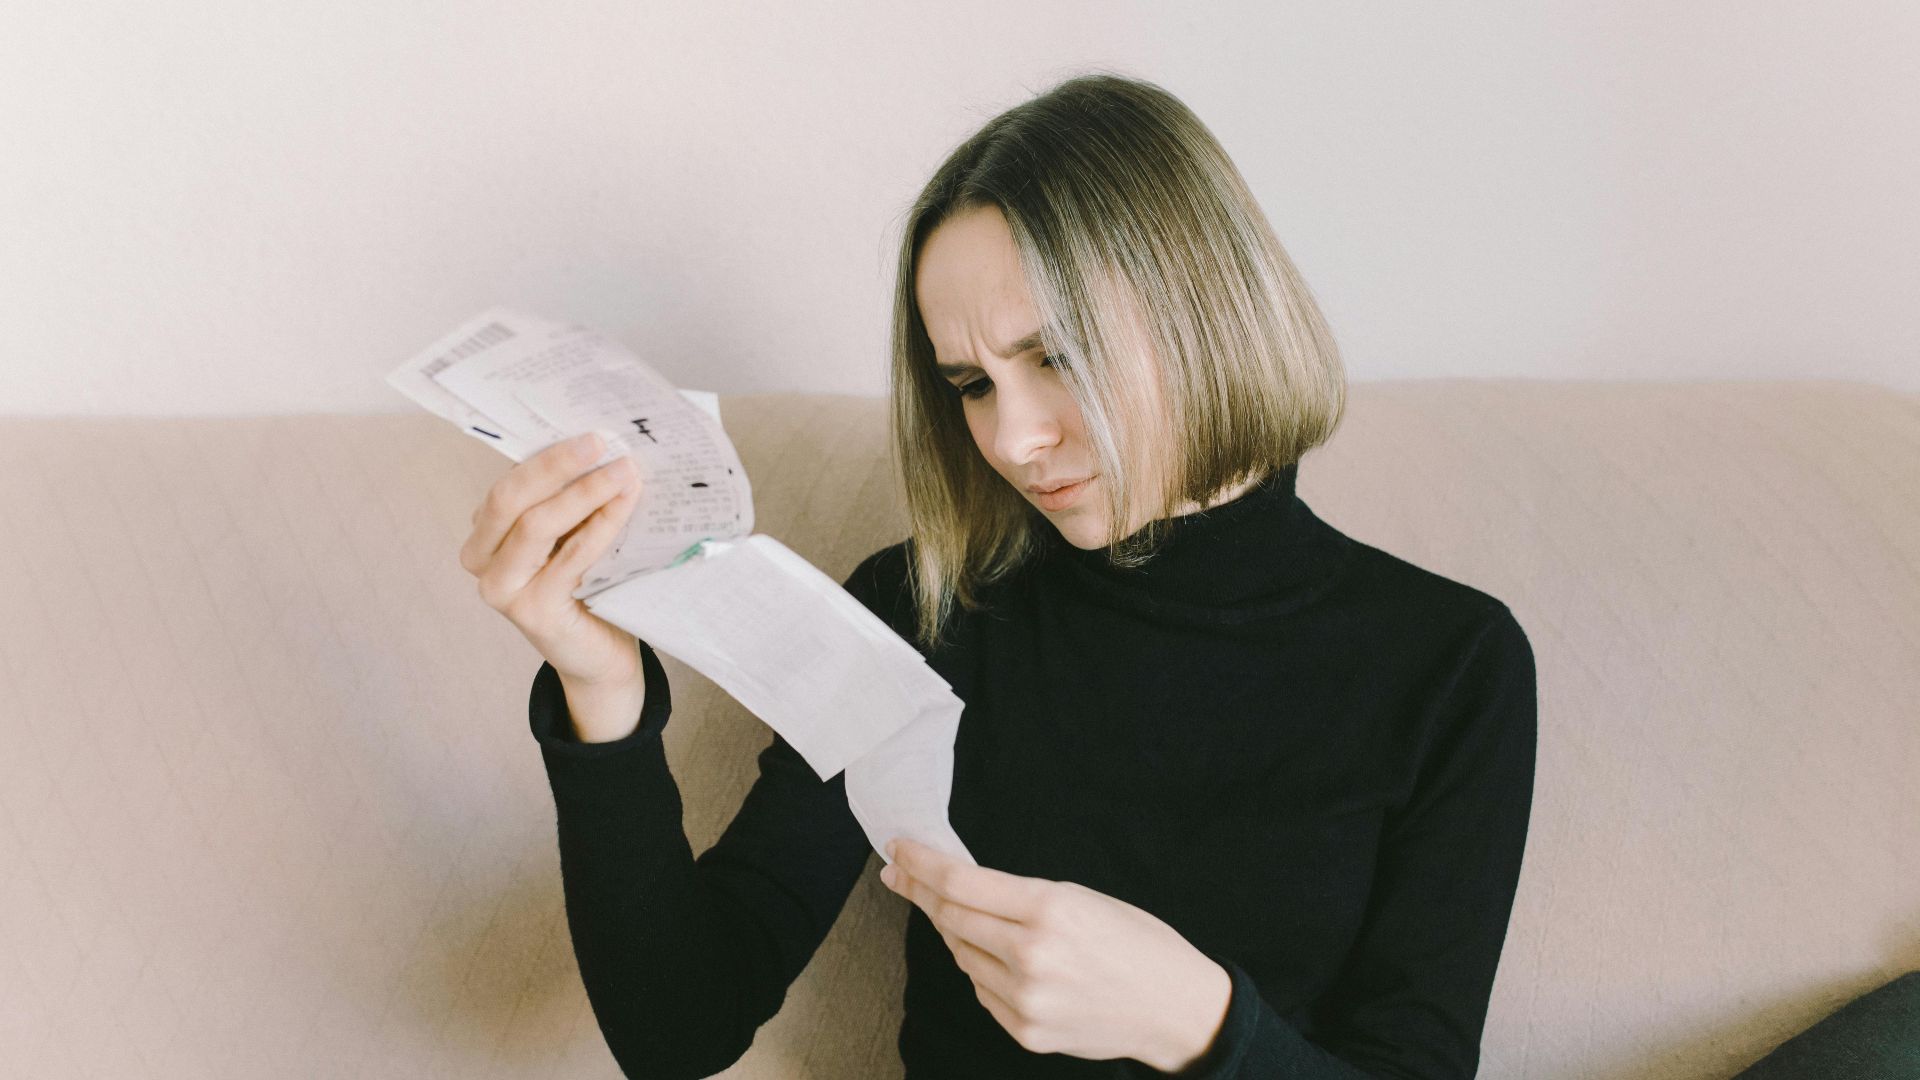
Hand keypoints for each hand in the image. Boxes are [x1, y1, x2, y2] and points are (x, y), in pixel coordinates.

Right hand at [459, 430, 645, 686]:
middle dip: (557, 465)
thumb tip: (601, 447)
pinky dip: (600, 525)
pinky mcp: (532, 611)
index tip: (586, 431)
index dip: (545, 455)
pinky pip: (570, 555)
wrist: (599, 655)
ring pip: (537, 524)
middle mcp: (481, 561)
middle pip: (511, 498)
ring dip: (586, 491)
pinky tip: (625, 504)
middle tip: (599, 441)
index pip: (508, 484)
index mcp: (485, 534)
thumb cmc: (587, 589)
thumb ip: (568, 502)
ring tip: (624, 470)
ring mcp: (502, 589)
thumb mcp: (569, 537)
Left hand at [880, 838, 1231, 1071]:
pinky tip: (1001, 959)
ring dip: (955, 933)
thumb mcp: (1082, 897)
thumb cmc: (1135, 942)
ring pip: (961, 956)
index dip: (921, 864)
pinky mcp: (1026, 1033)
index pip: (961, 883)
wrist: (1173, 1008)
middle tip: (900, 875)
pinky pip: (982, 991)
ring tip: (971, 919)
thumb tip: (957, 886)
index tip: (897, 850)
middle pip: (950, 918)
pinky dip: (982, 969)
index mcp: (1049, 909)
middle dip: (919, 892)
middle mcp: (1031, 956)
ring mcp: (1026, 1000)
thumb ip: (1019, 896)